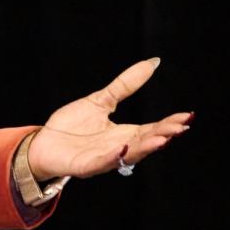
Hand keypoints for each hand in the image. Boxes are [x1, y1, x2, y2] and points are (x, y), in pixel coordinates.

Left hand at [27, 57, 191, 180]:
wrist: (42, 142)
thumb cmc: (71, 126)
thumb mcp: (100, 101)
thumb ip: (125, 85)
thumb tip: (152, 63)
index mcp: (124, 134)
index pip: (152, 129)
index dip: (168, 124)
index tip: (187, 116)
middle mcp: (118, 148)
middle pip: (145, 142)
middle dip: (163, 135)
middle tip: (180, 127)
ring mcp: (103, 158)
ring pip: (129, 155)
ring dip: (145, 148)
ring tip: (162, 139)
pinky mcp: (85, 166)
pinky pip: (102, 162)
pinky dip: (114, 156)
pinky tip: (123, 148)